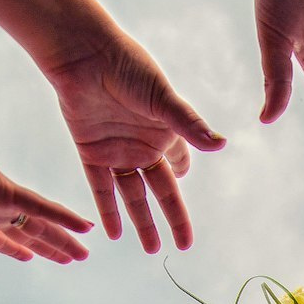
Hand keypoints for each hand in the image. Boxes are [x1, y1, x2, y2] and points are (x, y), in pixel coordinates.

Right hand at [0, 27, 92, 264]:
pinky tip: (86, 227)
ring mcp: (0, 201)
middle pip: (28, 234)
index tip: (31, 257)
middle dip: (49, 248)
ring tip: (85, 253)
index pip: (0, 239)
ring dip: (64, 240)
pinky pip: (42, 208)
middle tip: (72, 259)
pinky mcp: (6, 191)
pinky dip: (64, 217)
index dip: (16, 249)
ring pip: (41, 225)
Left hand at [44, 31, 225, 248]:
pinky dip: (108, 211)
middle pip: (160, 190)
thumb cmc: (127, 66)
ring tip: (150, 249)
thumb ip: (188, 124)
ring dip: (142, 222)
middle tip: (182, 245)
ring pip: (133, 196)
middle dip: (171, 217)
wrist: (83, 54)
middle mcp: (142, 145)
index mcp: (164, 132)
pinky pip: (101, 189)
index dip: (182, 175)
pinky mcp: (91, 152)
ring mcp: (117, 151)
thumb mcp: (162, 98)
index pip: (178, 163)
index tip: (185, 186)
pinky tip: (114, 233)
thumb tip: (220, 145)